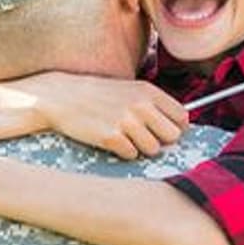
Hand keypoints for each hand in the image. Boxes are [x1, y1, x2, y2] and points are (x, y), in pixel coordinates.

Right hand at [9, 72, 188, 159]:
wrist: (62, 98)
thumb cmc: (98, 95)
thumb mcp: (129, 89)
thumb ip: (153, 104)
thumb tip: (179, 128)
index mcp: (148, 91)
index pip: (181, 117)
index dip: (175, 127)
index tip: (164, 131)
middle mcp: (140, 106)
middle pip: (172, 136)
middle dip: (160, 140)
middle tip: (143, 136)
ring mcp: (126, 122)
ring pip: (153, 149)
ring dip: (142, 148)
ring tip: (125, 138)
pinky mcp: (111, 138)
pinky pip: (131, 155)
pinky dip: (124, 152)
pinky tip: (112, 141)